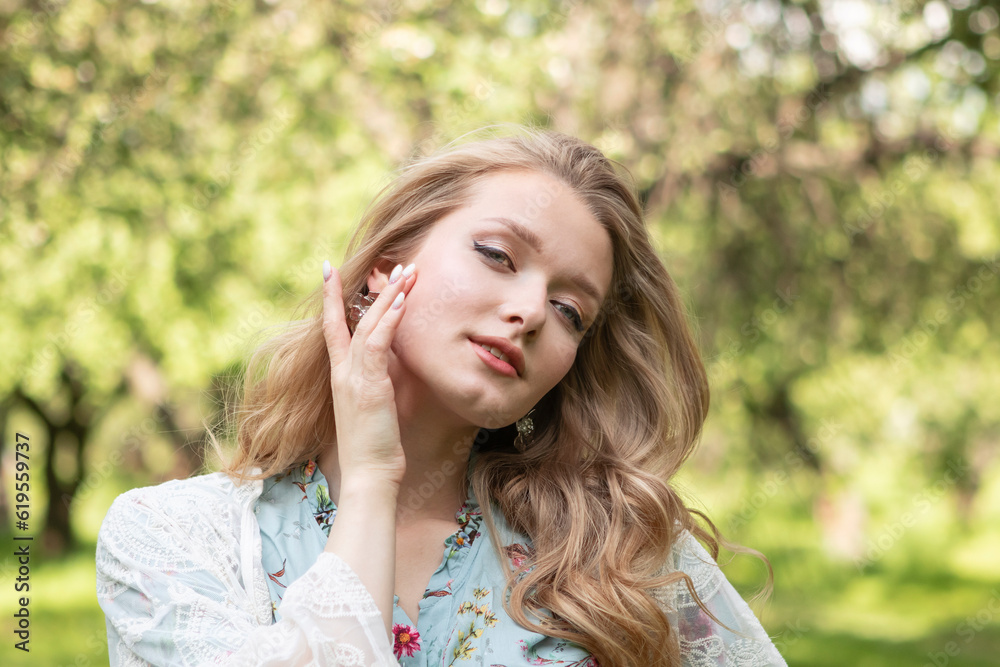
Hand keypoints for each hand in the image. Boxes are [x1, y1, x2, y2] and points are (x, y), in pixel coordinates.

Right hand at [322, 260, 415, 487]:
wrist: (368, 475)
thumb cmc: (375, 446)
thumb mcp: (377, 405)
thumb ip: (380, 378)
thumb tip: (395, 357)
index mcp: (342, 376)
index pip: (333, 328)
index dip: (333, 299)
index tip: (330, 270)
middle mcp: (343, 372)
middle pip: (353, 319)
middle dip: (372, 289)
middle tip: (393, 264)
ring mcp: (353, 377)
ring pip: (368, 325)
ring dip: (388, 296)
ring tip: (407, 272)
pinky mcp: (368, 386)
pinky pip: (378, 343)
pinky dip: (389, 320)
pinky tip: (402, 301)